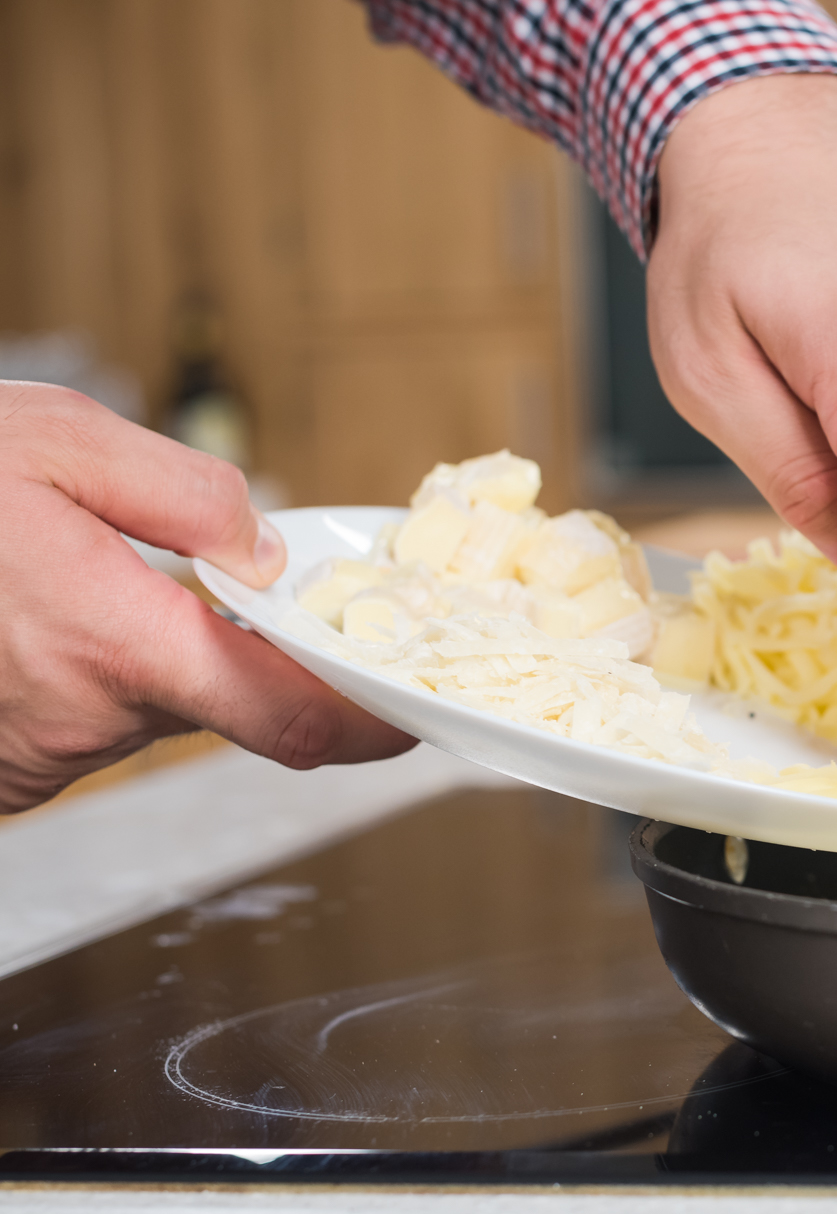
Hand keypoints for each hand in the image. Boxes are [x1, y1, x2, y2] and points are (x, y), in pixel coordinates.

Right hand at [0, 382, 415, 812]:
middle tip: (196, 574)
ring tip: (60, 575)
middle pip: (220, 700)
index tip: (418, 709)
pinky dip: (83, 673)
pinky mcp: (2, 770)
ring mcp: (38, 754)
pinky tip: (27, 615)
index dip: (373, 724)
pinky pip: (80, 721)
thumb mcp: (50, 441)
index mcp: (113, 641)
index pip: (293, 717)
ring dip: (143, 651)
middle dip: (233, 646)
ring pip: (147, 709)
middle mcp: (82, 718)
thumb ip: (178, 493)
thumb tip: (266, 550)